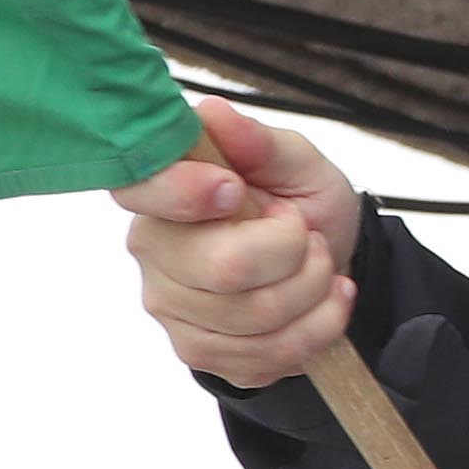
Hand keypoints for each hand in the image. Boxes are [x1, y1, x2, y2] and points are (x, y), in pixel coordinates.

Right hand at [113, 99, 367, 387]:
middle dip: (293, 253)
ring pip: (256, 318)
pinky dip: (316, 328)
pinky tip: (322, 302)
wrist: (326, 265)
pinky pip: (266, 356)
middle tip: (307, 235)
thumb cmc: (301, 204)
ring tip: (321, 266)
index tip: (233, 188)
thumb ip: (259, 142)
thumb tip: (212, 113)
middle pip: (224, 268)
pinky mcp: (199, 353)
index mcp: (164, 192)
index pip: (142, 190)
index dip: (185, 192)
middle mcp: (154, 251)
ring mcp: (172, 309)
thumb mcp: (298, 162)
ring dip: (313, 291)